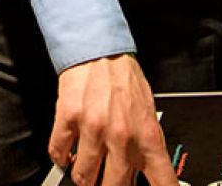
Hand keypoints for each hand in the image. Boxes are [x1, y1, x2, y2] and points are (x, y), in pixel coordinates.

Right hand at [47, 54, 177, 185]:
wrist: (100, 50)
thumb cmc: (123, 78)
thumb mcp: (147, 112)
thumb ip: (145, 143)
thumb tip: (145, 171)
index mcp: (146, 134)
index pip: (162, 179)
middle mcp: (120, 135)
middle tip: (107, 183)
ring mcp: (93, 129)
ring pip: (84, 177)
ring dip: (84, 178)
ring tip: (86, 172)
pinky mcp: (68, 119)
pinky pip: (59, 154)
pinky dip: (62, 160)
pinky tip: (68, 156)